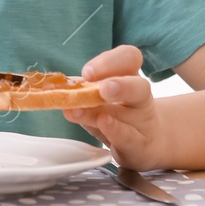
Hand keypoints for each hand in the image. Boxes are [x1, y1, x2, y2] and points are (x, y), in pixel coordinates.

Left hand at [62, 44, 165, 170]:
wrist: (145, 145)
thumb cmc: (118, 116)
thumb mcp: (100, 100)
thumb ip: (83, 93)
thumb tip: (59, 89)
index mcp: (130, 77)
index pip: (129, 58)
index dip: (109, 61)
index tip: (87, 73)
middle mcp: (140, 99)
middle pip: (140, 87)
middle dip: (120, 85)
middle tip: (100, 87)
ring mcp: (143, 124)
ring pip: (128, 115)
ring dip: (102, 112)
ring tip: (80, 109)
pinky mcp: (140, 147)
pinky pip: (129, 138)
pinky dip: (114, 131)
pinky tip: (102, 124)